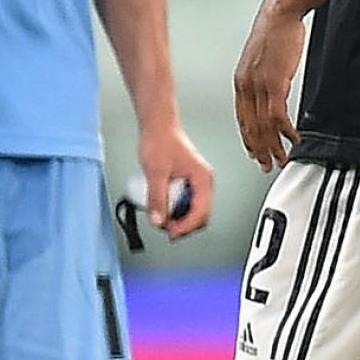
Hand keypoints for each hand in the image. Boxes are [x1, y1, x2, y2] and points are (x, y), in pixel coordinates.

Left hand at [139, 116, 215, 236]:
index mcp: (203, 179)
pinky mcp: (186, 183)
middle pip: (200, 215)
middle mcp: (203, 183)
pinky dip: (174, 209)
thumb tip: (158, 220)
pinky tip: (161, 206)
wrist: (157, 127)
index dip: (186, 226)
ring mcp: (195, 183)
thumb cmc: (161, 141)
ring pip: (192, 211)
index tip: (171, 233)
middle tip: (164, 227)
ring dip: (178, 218)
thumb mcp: (156, 172)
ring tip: (160, 215)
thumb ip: (157, 198)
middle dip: (183, 225)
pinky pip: (184, 203)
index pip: (201, 212)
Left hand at [232, 5, 308, 171]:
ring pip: (263, 125)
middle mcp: (246, 86)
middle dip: (259, 150)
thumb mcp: (263, 59)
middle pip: (251, 126)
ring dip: (273, 145)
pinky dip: (286, 131)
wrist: (280, 14)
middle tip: (266, 165)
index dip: (249, 138)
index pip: (242, 118)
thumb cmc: (275, 32)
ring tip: (281, 158)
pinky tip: (293, 138)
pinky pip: (277, 116)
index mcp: (241, 82)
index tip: (254, 151)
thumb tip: (271, 91)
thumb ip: (263, 78)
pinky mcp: (274, 83)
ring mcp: (259, 86)